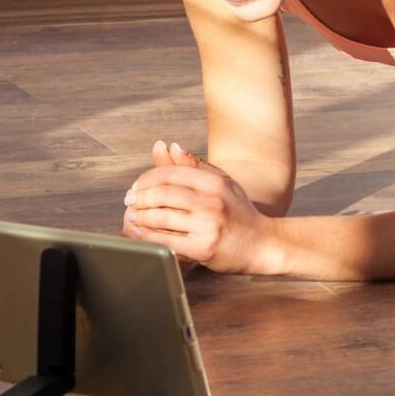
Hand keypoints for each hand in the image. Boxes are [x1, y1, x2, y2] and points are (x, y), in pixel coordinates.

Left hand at [121, 140, 261, 272]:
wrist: (264, 244)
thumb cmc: (240, 213)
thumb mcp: (224, 183)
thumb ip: (196, 166)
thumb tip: (170, 146)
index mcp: (215, 183)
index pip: (170, 173)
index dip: (147, 178)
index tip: (137, 186)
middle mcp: (212, 202)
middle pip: (162, 194)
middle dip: (139, 197)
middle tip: (130, 201)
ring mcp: (207, 226)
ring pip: (160, 217)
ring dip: (140, 217)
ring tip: (134, 216)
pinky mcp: (203, 248)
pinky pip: (166, 240)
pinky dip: (148, 236)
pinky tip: (142, 233)